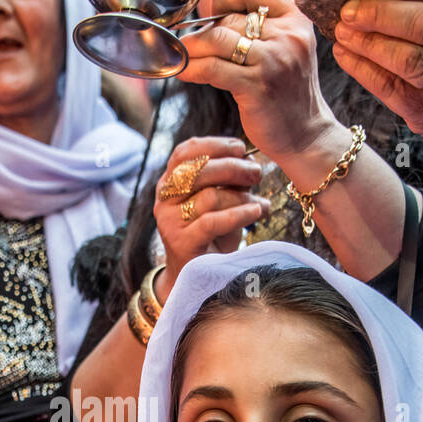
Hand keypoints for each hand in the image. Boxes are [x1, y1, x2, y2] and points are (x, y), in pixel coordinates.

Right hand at [153, 136, 267, 300]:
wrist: (197, 276)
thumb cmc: (213, 235)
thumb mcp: (219, 201)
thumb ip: (228, 180)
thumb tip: (253, 162)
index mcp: (169, 182)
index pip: (185, 152)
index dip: (214, 145)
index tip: (241, 148)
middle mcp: (164, 199)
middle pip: (198, 171)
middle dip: (233, 168)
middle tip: (256, 174)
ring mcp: (169, 221)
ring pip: (209, 197)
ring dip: (240, 196)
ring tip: (259, 202)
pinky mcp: (180, 242)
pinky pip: (212, 222)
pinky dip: (239, 214)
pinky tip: (257, 211)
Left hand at [180, 0, 337, 166]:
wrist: (306, 134)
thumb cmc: (289, 92)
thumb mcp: (288, 48)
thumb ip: (263, 27)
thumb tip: (217, 11)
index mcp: (296, 19)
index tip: (210, 9)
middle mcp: (287, 35)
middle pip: (230, 17)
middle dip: (204, 29)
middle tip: (190, 41)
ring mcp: (273, 60)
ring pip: (217, 38)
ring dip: (193, 46)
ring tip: (182, 54)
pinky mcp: (256, 85)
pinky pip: (213, 68)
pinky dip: (192, 68)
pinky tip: (183, 71)